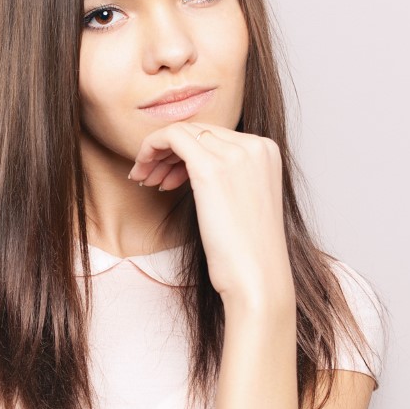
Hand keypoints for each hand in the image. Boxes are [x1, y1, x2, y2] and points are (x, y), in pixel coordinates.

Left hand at [125, 122, 290, 308]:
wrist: (257, 278)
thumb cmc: (248, 251)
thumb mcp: (245, 200)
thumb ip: (231, 175)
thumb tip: (193, 165)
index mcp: (267, 151)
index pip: (215, 135)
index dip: (185, 152)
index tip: (168, 176)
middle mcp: (255, 145)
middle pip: (198, 130)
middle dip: (168, 151)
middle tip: (150, 177)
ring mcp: (236, 154)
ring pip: (182, 131)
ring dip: (156, 151)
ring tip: (145, 178)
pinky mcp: (212, 169)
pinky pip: (172, 137)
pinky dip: (151, 149)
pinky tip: (142, 174)